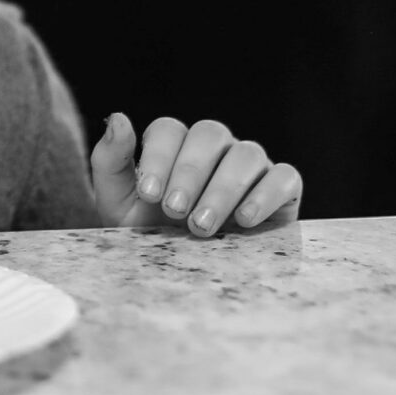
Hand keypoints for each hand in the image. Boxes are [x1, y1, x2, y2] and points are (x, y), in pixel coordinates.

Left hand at [90, 113, 300, 235]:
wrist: (183, 275)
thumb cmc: (148, 232)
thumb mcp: (118, 203)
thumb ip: (111, 161)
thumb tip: (119, 118)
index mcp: (175, 144)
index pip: (169, 130)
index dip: (158, 157)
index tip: (148, 194)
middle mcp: (216, 147)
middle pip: (210, 135)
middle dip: (189, 173)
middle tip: (174, 211)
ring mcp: (250, 165)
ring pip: (246, 154)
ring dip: (223, 189)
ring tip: (202, 225)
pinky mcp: (282, 188)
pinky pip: (284, 177)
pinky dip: (266, 194)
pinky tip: (245, 220)